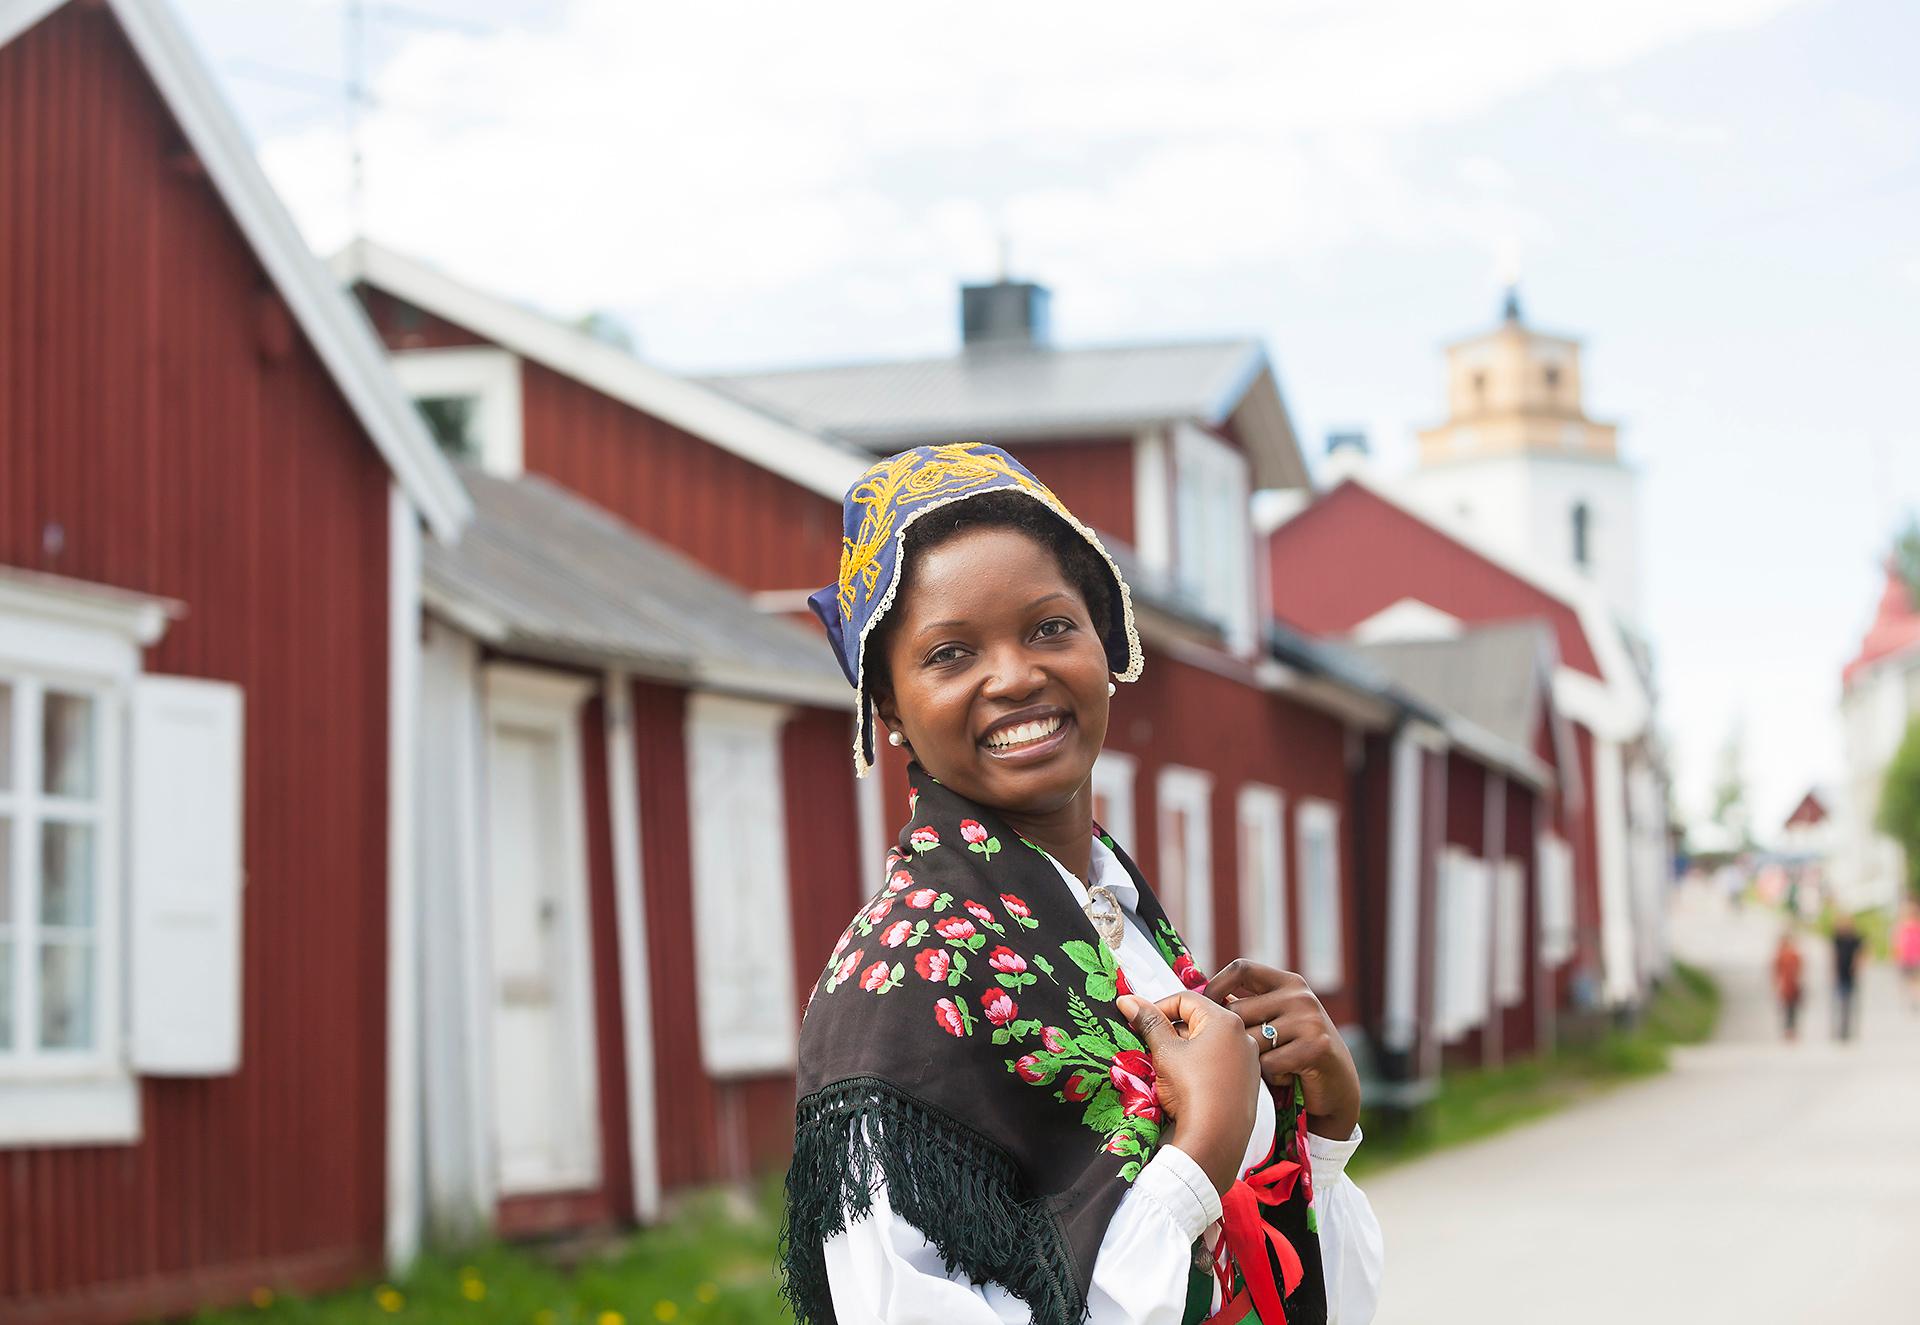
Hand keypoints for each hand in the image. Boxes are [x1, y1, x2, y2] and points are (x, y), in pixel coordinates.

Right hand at [1116, 990, 1259, 1195]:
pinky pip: (1222, 1062)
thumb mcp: (1165, 1052)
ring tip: (1169, 1067)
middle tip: (1152, 1046)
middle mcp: (1242, 1035)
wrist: (1216, 1139)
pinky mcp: (1248, 1082)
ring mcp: (1249, 1060)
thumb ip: (1148, 1022)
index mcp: (1225, 1020)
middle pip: (1199, 1019)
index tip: (1141, 1022)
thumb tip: (1128, 1001)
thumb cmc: (1192, 1090)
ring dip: (1187, 1048)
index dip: (1158, 1007)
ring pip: (1210, 1042)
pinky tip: (1189, 1083)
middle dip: (1172, 1030)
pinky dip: (1203, 1065)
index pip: (1185, 999)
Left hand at [1205, 959, 1361, 1140]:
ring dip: (1253, 1061)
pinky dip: (1270, 1076)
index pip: (1241, 968)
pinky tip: (1287, 1077)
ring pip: (1251, 1040)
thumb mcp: (1276, 1021)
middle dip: (1232, 1038)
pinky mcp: (1316, 1047)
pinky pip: (1268, 1063)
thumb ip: (1248, 1008)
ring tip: (1270, 1067)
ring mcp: (1310, 1019)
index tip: (1202, 1005)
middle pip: (1238, 1011)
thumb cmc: (1296, 1054)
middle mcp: (1300, 996)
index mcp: (1288, 982)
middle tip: (1241, 1057)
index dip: (1215, 985)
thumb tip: (1197, 998)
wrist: (1338, 1088)